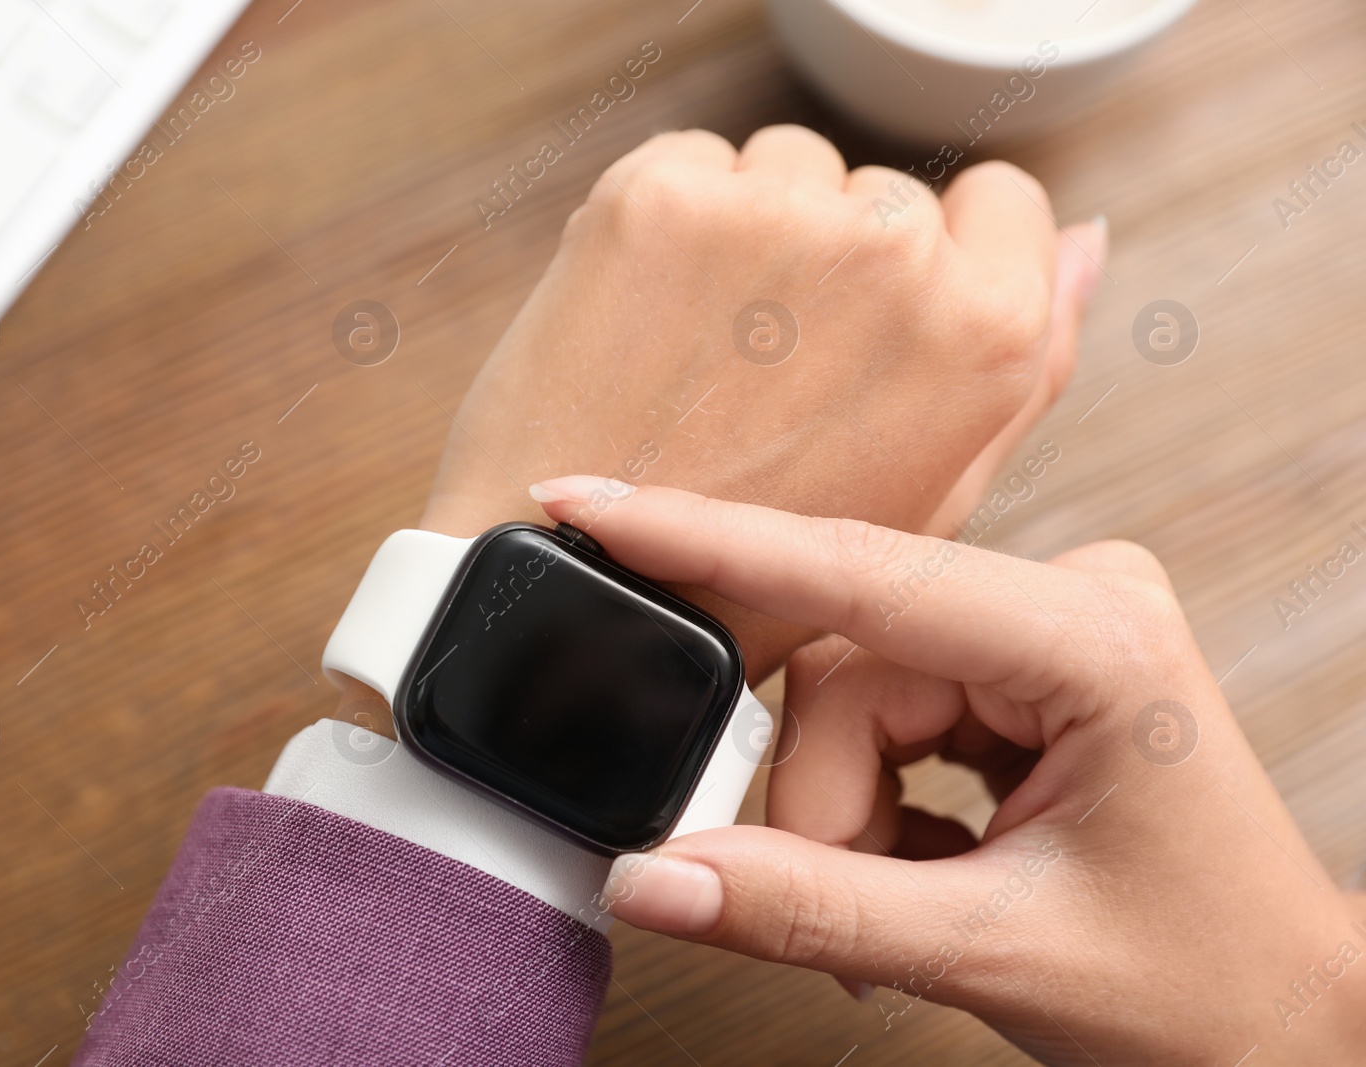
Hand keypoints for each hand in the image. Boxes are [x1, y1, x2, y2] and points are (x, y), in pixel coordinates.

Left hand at [420, 125, 1105, 677]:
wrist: (584, 587)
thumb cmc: (757, 567)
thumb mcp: (934, 492)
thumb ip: (1030, 361)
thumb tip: (1092, 240)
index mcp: (987, 331)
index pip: (1002, 200)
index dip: (936, 259)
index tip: (872, 319)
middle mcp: (896, 254)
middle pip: (882, 192)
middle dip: (832, 265)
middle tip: (767, 377)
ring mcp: (775, 217)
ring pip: (786, 169)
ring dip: (751, 237)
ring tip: (703, 359)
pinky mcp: (662, 197)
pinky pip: (692, 162)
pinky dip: (668, 224)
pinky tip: (646, 323)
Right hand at [531, 479, 1365, 1064]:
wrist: (1281, 1020)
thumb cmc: (1200, 983)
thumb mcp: (988, 951)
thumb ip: (803, 908)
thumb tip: (652, 875)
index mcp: (1088, 639)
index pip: (855, 571)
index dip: (706, 540)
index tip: (587, 501)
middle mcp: (1066, 603)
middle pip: (841, 665)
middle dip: (820, 802)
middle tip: (845, 916)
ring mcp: (1040, 629)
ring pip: (847, 696)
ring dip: (844, 815)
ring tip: (907, 902)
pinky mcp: (1014, 665)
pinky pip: (878, 710)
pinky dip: (870, 802)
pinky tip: (922, 861)